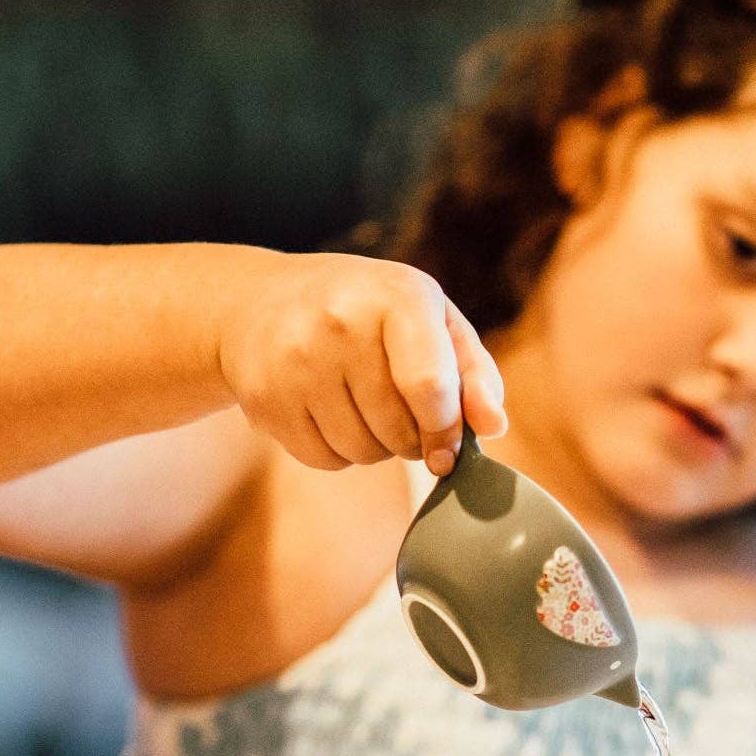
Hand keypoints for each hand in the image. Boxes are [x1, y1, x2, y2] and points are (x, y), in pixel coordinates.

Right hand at [216, 252, 508, 474]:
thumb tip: (494, 426)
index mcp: (396, 295)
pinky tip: (328, 413)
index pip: (429, 388)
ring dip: (375, 447)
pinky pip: (325, 460)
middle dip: (411, 438)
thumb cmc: (369, 313)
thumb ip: (473, 372)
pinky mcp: (264, 396)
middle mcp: (340, 321)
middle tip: (399, 411)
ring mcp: (295, 359)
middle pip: (399, 430)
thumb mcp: (430, 320)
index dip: (446, 431)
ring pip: (363, 452)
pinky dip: (337, 452)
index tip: (448, 450)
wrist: (262, 302)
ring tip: (362, 406)